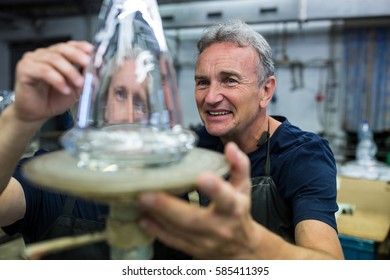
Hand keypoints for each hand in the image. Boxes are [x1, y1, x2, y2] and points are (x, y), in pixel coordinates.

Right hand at [13, 40, 92, 123]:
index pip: (70, 45)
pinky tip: (65, 89)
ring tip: (79, 83)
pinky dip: (57, 80)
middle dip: (78, 56)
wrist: (37, 113)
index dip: (81, 47)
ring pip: (54, 59)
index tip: (92, 52)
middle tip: (88, 65)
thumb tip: (97, 71)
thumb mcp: (75, 88)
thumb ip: (84, 78)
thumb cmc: (53, 99)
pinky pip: (43, 71)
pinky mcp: (24, 70)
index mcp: (57, 56)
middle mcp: (44, 55)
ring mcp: (33, 60)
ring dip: (70, 71)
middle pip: (62, 49)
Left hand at [138, 142, 258, 258]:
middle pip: (192, 219)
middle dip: (167, 207)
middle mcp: (219, 227)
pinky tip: (143, 218)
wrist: (240, 248)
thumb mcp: (243, 188)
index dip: (215, 189)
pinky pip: (172, 241)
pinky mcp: (192, 249)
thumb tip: (230, 147)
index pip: (226, 199)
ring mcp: (204, 241)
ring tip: (139, 201)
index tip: (202, 177)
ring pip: (178, 230)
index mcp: (234, 208)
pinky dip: (156, 230)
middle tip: (146, 194)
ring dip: (157, 216)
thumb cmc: (239, 212)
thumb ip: (239, 166)